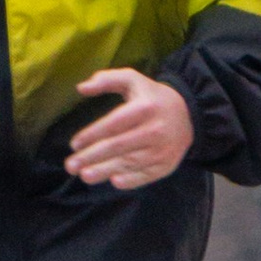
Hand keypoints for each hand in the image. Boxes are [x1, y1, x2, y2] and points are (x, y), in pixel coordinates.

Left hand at [66, 67, 193, 189]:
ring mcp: (162, 150)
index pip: (114, 123)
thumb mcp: (133, 80)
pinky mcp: (167, 165)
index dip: (92, 134)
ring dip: (105, 170)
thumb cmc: (151, 97)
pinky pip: (146, 175)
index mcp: (145, 107)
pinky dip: (131, 180)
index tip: (73, 144)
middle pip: (118, 146)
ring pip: (130, 162)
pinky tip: (114, 181)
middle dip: (92, 157)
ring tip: (85, 176)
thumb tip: (81, 87)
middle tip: (70, 166)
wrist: (189, 114)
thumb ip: (107, 80)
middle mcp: (155, 130)